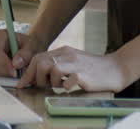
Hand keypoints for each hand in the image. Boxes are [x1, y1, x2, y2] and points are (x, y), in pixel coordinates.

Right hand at [0, 28, 46, 78]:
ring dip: (5, 76)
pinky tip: (13, 74)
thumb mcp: (32, 46)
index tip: (15, 73)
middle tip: (18, 76)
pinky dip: (5, 77)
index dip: (3, 64)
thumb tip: (15, 64)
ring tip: (18, 73)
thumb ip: (25, 54)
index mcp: (0, 35)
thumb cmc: (29, 44)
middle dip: (5, 73)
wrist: (27, 47)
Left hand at [16, 46, 130, 92]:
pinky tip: (69, 87)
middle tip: (44, 85)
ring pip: (51, 68)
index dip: (28, 72)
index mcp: (63, 51)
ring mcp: (76, 64)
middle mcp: (68, 55)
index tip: (23, 83)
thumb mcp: (73, 62)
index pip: (38, 58)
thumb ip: (57, 65)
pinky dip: (64, 86)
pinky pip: (67, 81)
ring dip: (50, 81)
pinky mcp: (84, 76)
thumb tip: (38, 75)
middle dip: (36, 77)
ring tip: (58, 86)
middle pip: (40, 62)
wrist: (116, 68)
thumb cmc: (93, 69)